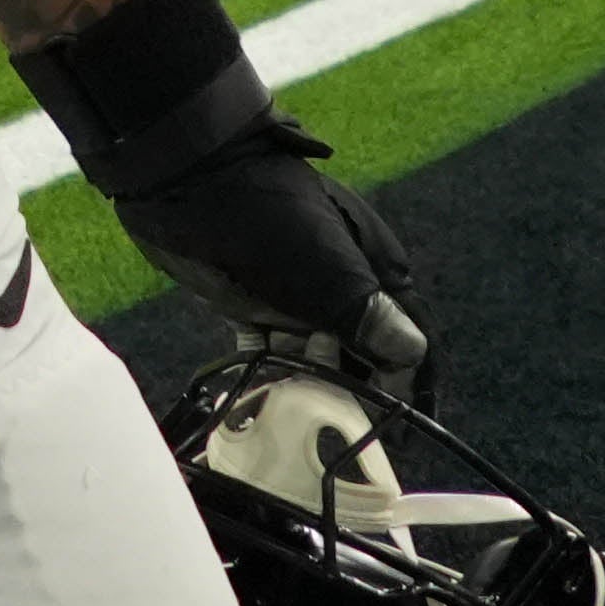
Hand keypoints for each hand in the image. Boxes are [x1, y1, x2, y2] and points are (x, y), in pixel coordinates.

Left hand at [105, 103, 430, 391]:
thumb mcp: (329, 269)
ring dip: (309, 384)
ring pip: (315, 357)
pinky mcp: (255, 302)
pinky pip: (270, 351)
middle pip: (361, 353)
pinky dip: (269, 373)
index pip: (406, 336)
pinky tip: (260, 397)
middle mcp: (340, 284)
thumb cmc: (271, 219)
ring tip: (296, 407)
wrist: (191, 177)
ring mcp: (296, 294)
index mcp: (372, 268)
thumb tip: (413, 352)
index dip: (408, 382)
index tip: (401, 428)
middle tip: (338, 420)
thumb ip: (370, 314)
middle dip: (354, 388)